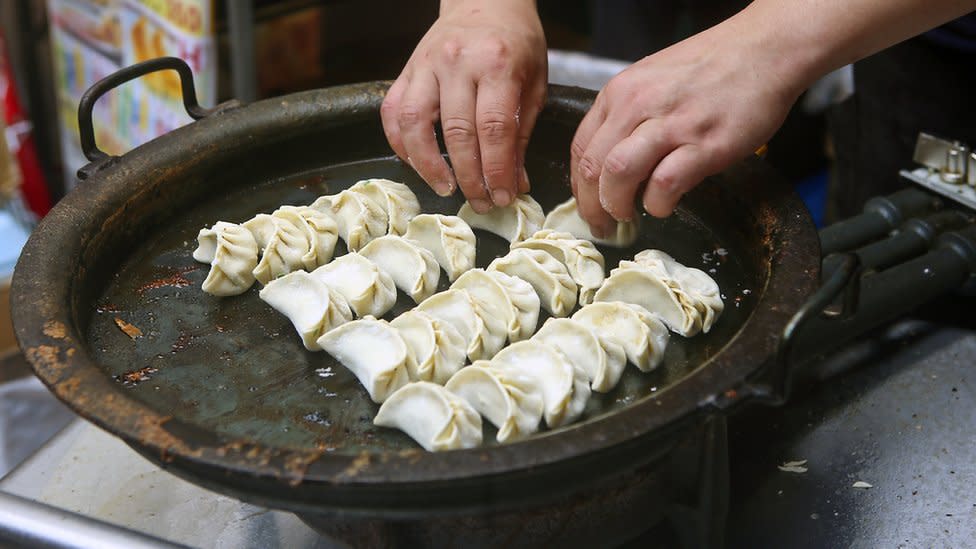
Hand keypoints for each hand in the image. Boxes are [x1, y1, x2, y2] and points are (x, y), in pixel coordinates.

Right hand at [381, 0, 546, 212]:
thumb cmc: (515, 43)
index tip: (504, 197)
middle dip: (469, 177)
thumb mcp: (533, 83)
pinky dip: (402, 145)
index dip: (498, 170)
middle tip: (481, 203)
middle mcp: (456, 62)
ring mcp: (425, 65)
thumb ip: (521, 133)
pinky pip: (393, 114)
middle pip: (457, 133)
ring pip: (415, 125)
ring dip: (428, 166)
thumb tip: (515, 183)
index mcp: (496, 63)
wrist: (485, 1)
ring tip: (446, 189)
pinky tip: (418, 164)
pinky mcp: (405, 71)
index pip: (494, 129)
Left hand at [570, 14, 802, 233]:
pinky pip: (665, 183)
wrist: (764, 48)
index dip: (579, 187)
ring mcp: (672, 124)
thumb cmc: (712, 66)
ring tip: (629, 216)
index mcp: (621, 92)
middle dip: (592, 206)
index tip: (588, 205)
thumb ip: (629, 116)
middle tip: (603, 225)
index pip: (581, 147)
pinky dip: (658, 203)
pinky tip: (665, 204)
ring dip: (617, 205)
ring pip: (618, 174)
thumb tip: (611, 163)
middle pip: (593, 166)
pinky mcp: (705, 144)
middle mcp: (638, 105)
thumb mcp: (653, 80)